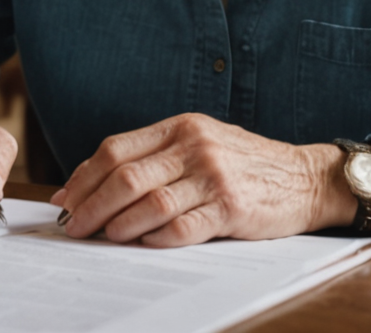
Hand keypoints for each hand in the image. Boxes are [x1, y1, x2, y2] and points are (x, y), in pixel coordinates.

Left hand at [51, 113, 348, 246]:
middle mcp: (194, 147)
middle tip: (75, 226)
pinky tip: (144, 243)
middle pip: (126, 177)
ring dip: (119, 225)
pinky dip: (157, 238)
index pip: (116, 150)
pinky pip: (183, 227)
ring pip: (149, 202)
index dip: (84, 177)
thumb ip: (154, 157)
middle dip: (92, 205)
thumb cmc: (244, 164)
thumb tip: (91, 183)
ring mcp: (213, 177)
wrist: (305, 178)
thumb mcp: (199, 143)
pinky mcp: (232, 208)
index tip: (65, 199)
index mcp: (179, 127)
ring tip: (103, 237)